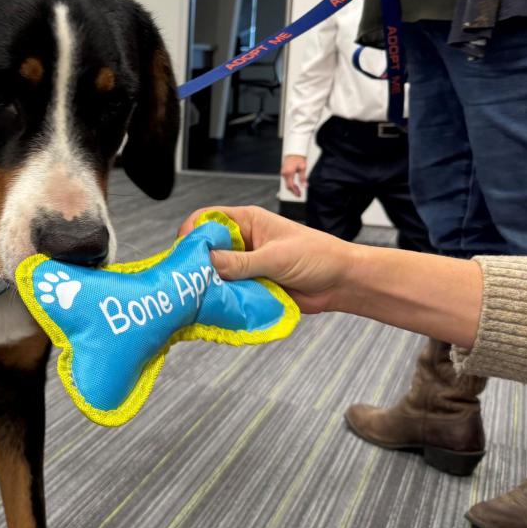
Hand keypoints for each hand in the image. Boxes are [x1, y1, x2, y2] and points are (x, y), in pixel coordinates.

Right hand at [177, 206, 358, 313]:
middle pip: (207, 249)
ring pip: (215, 273)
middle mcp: (242, 242)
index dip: (193, 233)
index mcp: (248, 222)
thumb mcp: (277, 256)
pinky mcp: (250, 286)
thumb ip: (242, 262)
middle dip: (197, 263)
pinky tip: (215, 307)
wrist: (341, 283)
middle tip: (189, 280)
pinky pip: (228, 291)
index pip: (209, 220)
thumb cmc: (317, 256)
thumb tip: (208, 262)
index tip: (185, 252)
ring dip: (210, 285)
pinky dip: (222, 300)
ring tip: (200, 297)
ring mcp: (245, 265)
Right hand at [280, 155, 307, 196]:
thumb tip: (304, 185)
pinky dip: (290, 183)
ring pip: (286, 183)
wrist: (294, 152)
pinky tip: (294, 184)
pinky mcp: (283, 171)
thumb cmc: (298, 158)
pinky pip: (286, 180)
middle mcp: (284, 173)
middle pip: (287, 186)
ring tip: (298, 189)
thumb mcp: (303, 168)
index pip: (291, 185)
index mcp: (289, 173)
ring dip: (292, 187)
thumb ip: (303, 178)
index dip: (295, 191)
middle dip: (293, 191)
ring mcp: (283, 172)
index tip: (299, 194)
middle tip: (299, 194)